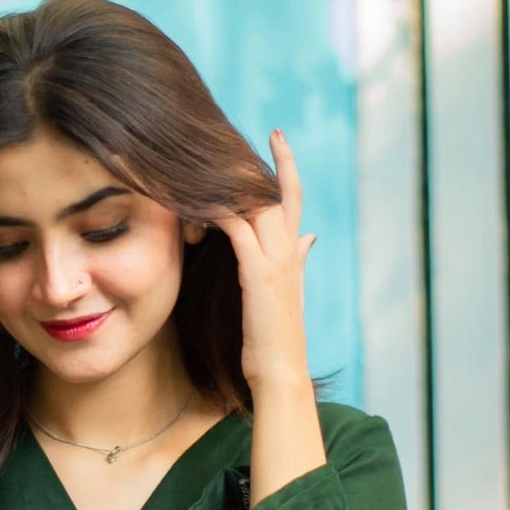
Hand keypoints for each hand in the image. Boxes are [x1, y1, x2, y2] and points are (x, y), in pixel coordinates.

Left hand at [211, 129, 315, 392]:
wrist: (282, 373)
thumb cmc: (276, 338)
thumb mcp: (287, 291)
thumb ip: (299, 259)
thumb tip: (312, 236)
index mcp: (295, 252)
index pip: (292, 196)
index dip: (285, 164)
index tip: (276, 136)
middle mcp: (290, 250)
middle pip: (275, 190)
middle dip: (255, 161)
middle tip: (225, 136)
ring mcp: (277, 261)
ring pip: (256, 204)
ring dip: (228, 182)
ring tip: (202, 160)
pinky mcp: (259, 275)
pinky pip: (237, 230)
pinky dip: (218, 211)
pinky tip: (198, 198)